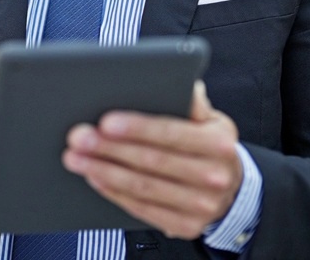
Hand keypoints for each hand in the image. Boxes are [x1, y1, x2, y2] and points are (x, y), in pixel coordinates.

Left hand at [62, 81, 242, 238]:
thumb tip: (183, 83)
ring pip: (142, 187)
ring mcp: (201, 206)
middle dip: (109, 148)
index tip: (105, 122)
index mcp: (219, 143)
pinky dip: (114, 192)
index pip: (171, 133)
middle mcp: (213, 176)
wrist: (232, 190)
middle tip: (79, 138)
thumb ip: (193, 102)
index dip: (137, 128)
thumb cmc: (211, 147)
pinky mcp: (186, 226)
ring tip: (77, 158)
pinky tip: (95, 177)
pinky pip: (142, 208)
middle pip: (151, 161)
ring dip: (103, 171)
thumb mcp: (212, 119)